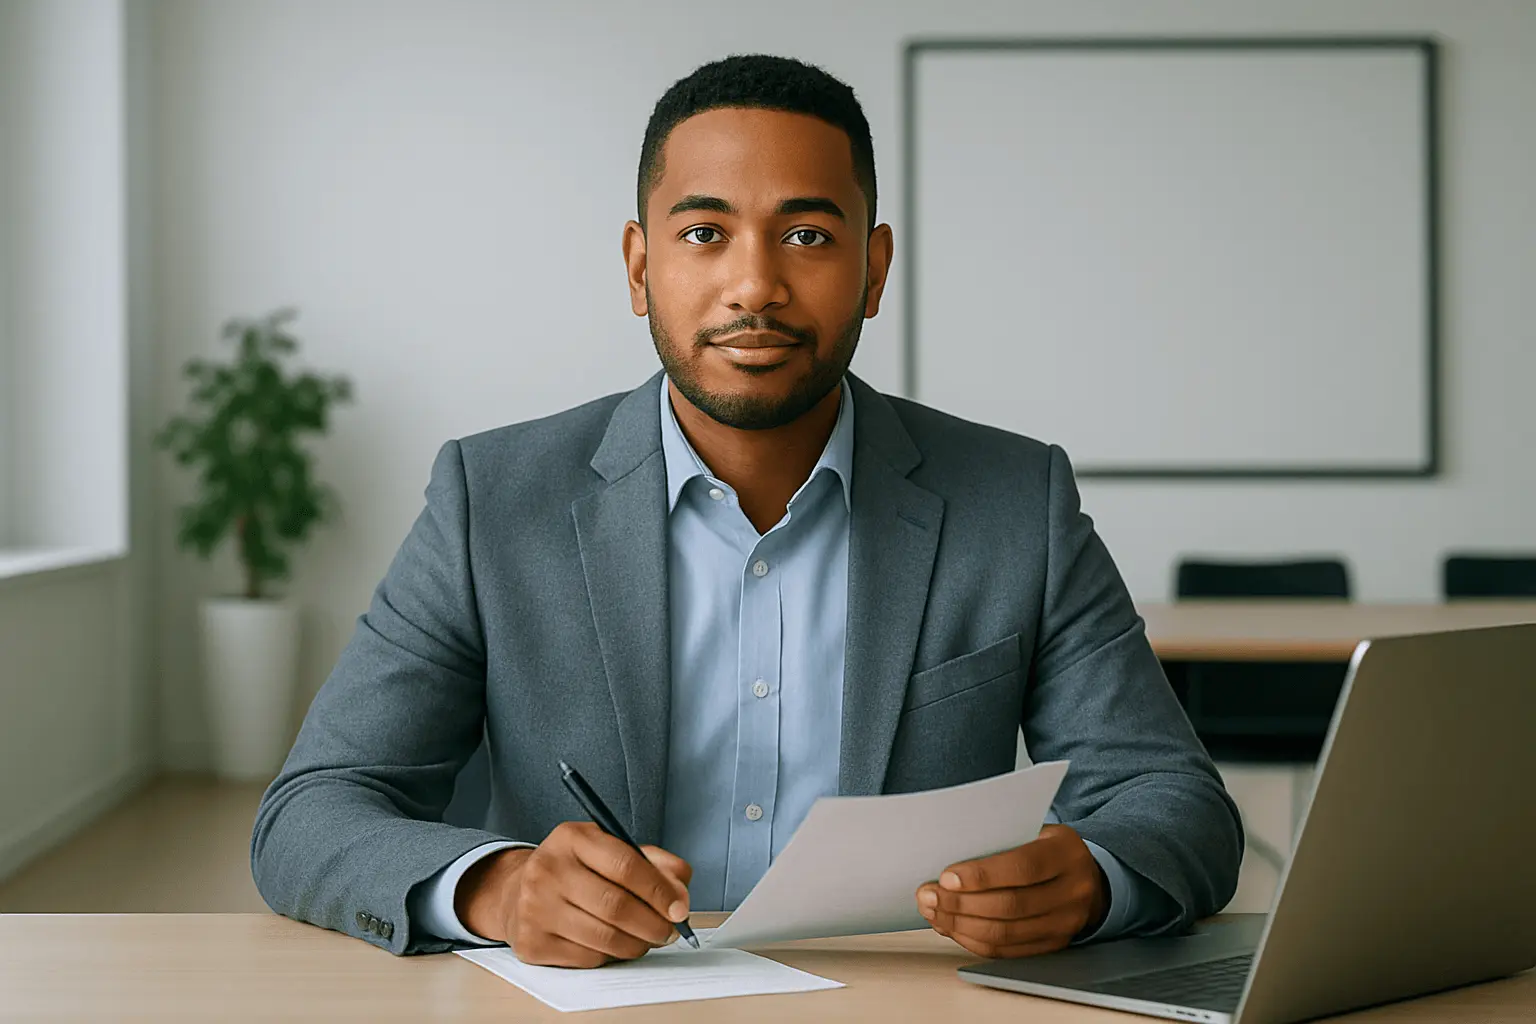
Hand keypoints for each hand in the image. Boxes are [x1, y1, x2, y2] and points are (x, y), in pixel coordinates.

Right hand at [456, 822, 692, 967]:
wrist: (517, 891)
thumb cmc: (575, 869)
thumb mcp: (610, 849)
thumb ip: (653, 863)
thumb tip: (681, 894)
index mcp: (571, 838)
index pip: (625, 865)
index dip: (660, 890)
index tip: (680, 908)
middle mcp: (547, 870)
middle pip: (616, 906)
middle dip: (654, 924)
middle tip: (670, 931)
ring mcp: (535, 909)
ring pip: (605, 938)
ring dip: (637, 944)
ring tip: (647, 939)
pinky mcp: (531, 944)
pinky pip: (588, 958)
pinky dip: (611, 956)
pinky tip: (615, 945)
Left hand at [915, 824, 1108, 958]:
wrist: (1085, 876)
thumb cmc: (1045, 848)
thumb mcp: (1033, 831)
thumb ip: (1000, 841)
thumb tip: (946, 858)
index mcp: (1066, 853)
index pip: (1023, 867)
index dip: (982, 875)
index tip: (945, 876)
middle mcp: (1072, 891)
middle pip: (1011, 905)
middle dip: (961, 903)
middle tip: (927, 896)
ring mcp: (1065, 923)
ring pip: (1006, 933)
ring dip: (961, 925)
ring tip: (933, 911)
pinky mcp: (1053, 945)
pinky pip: (1007, 951)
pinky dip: (973, 941)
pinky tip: (952, 927)